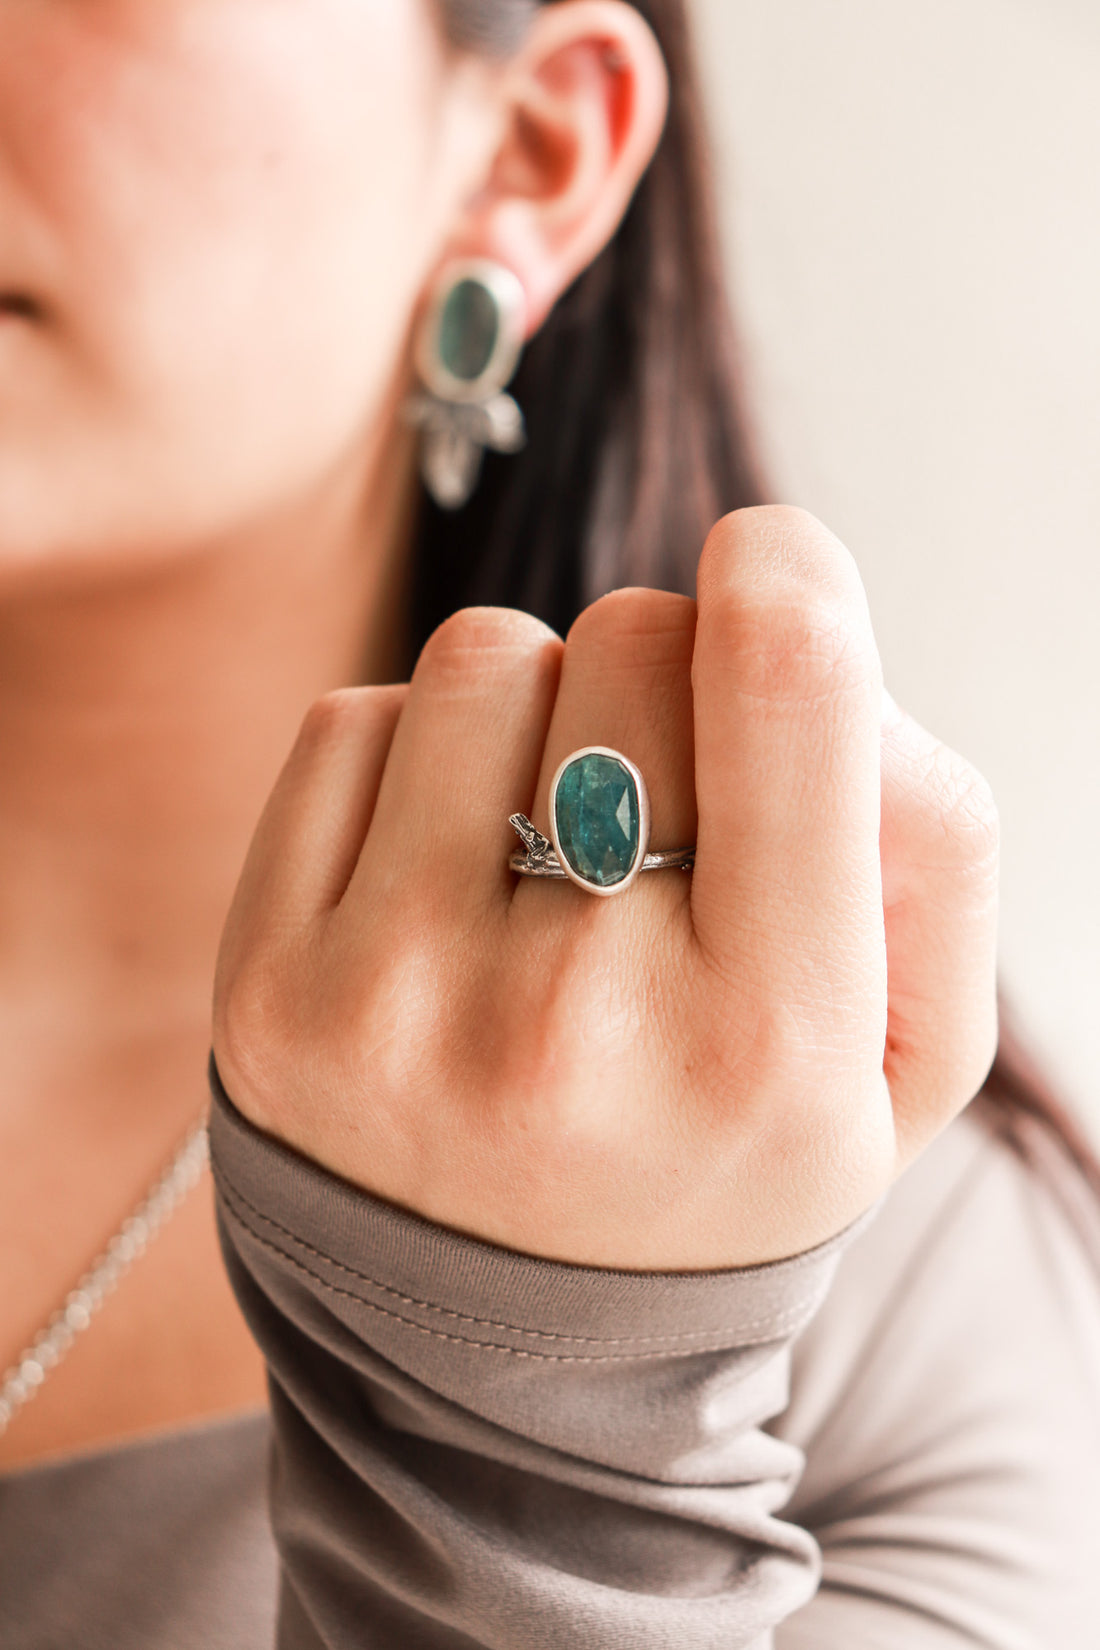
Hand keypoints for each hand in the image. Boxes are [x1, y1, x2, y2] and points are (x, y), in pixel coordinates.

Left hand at [213, 507, 998, 1270]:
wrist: (511, 1350)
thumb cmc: (724, 1155)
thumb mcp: (902, 1059)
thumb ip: (928, 836)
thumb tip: (806, 632)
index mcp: (771, 1043)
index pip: (786, 678)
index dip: (789, 569)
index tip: (773, 576)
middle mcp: (573, 1026)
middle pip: (632, 640)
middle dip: (669, 680)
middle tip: (664, 809)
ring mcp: (396, 1007)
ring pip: (483, 657)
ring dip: (539, 714)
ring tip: (551, 856)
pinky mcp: (267, 989)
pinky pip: (348, 722)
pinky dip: (416, 763)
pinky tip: (447, 882)